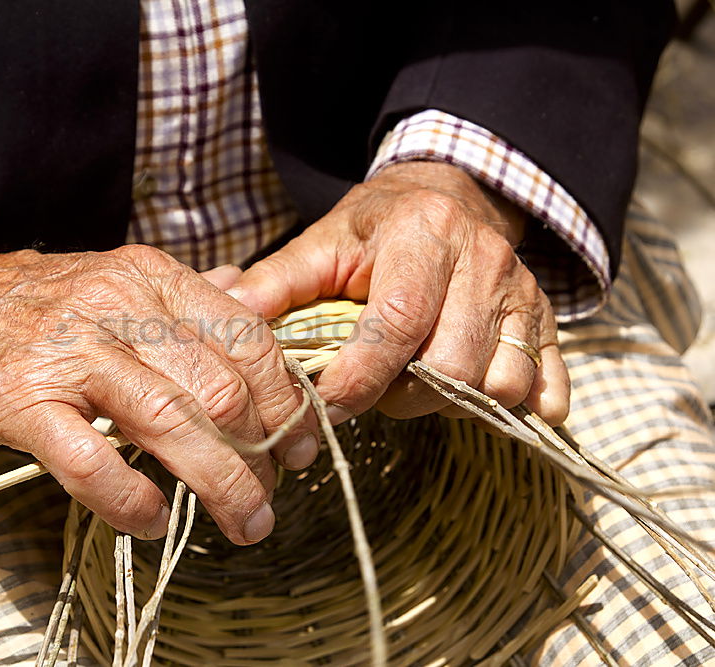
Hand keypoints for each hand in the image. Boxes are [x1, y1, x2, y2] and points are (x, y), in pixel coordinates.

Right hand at [0, 246, 317, 544]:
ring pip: (170, 424)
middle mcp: (118, 307)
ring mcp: (69, 353)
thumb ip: (185, 297)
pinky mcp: (21, 401)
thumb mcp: (116, 281)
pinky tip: (151, 521)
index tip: (304, 445)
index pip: (249, 339)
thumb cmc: (34, 308)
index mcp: (152, 278)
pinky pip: (90, 460)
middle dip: (263, 454)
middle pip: (221, 389)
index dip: (290, 400)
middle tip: (271, 494)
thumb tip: (250, 303)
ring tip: (242, 522)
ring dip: (220, 484)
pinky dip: (130, 499)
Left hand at [227, 161, 569, 425]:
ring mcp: (522, 290)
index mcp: (422, 232)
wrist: (447, 196)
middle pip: (450, 363)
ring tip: (417, 381)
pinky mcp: (546, 318)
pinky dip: (521, 403)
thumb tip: (229, 318)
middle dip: (402, 396)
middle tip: (375, 387)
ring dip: (450, 401)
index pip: (397, 322)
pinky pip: (545, 381)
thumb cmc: (374, 230)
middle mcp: (482, 258)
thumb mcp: (322, 243)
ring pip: (496, 382)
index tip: (325, 405)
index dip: (358, 377)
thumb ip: (277, 282)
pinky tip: (481, 396)